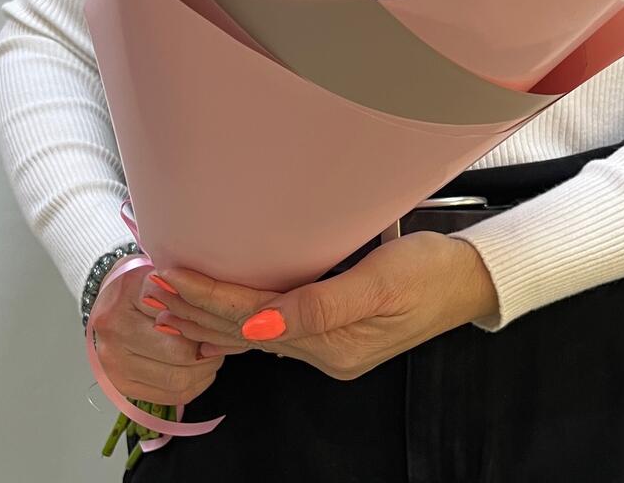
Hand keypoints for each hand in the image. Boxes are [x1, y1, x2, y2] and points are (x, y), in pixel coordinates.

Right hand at [88, 258, 243, 405]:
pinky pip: (168, 395)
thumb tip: (217, 304)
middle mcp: (115, 328)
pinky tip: (199, 372)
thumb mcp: (160, 267)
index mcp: (127, 292)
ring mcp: (114, 360)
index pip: (179, 311)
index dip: (206, 317)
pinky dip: (192, 386)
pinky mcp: (120, 384)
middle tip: (221, 341)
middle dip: (208, 350)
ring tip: (211, 356)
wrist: (107, 300)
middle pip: (180, 351)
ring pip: (176, 378)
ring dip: (204, 371)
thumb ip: (184, 284)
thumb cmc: (140, 283)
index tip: (219, 317)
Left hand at [149, 232, 498, 379]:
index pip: (252, 320)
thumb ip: (321, 306)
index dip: (209, 299)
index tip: (170, 277)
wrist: (470, 279)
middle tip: (152, 291)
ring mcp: (330, 345)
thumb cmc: (430, 272)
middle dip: (198, 312)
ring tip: (170, 307)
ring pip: (254, 333)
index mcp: (331, 343)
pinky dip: (240, 320)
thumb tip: (259, 326)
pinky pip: (274, 328)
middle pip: (245, 333)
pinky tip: (222, 319)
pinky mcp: (336, 330)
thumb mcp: (380, 283)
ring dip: (211, 318)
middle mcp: (324, 351)